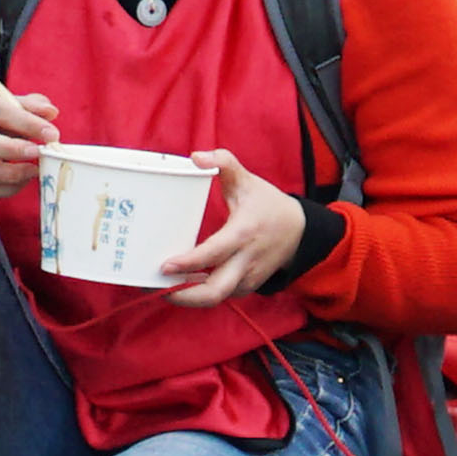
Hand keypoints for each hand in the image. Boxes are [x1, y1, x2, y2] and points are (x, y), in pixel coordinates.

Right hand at [0, 78, 60, 202]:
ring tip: (34, 170)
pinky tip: (22, 181)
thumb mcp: (16, 106)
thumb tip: (51, 112)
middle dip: (13, 150)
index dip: (28, 123)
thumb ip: (34, 106)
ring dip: (12, 175)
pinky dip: (6, 189)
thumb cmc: (2, 120)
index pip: (1, 112)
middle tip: (38, 153)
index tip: (52, 135)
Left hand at [159, 161, 311, 307]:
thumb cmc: (268, 205)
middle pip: (215, 292)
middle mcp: (246, 260)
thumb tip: (196, 157)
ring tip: (162, 288)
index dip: (188, 264)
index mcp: (243, 233)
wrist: (299, 231)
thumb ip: (223, 162)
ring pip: (216, 298)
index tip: (165, 266)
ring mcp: (247, 277)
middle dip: (184, 296)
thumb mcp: (247, 180)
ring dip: (189, 297)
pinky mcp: (246, 287)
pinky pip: (221, 295)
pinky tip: (182, 286)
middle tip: (157, 288)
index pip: (213, 254)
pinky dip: (200, 294)